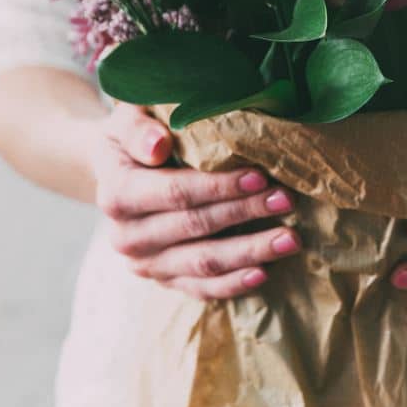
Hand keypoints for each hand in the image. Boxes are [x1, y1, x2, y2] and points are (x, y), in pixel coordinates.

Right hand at [89, 103, 301, 299]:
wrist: (117, 168)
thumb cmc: (135, 135)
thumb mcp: (128, 118)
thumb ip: (139, 130)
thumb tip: (158, 145)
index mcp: (116, 194)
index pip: (175, 193)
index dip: (218, 187)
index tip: (258, 176)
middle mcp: (126, 236)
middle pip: (196, 227)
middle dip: (245, 213)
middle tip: (286, 200)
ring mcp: (145, 263)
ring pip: (204, 263)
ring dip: (250, 252)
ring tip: (290, 239)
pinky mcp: (164, 280)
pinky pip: (201, 288)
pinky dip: (234, 283)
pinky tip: (264, 272)